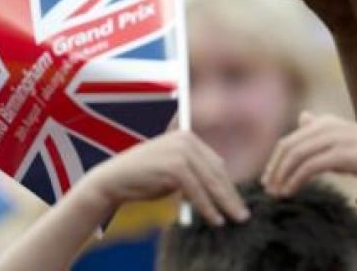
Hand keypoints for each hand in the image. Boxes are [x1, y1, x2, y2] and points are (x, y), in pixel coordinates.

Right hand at [82, 130, 248, 225]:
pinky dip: (207, 207)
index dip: (226, 184)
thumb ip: (195, 171)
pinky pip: (197, 191)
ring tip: (236, 218)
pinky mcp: (175, 167)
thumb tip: (222, 187)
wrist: (113, 180)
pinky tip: (216, 220)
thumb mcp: (173, 169)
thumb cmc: (143, 177)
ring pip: (210, 182)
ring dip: (224, 203)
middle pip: (216, 172)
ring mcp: (181, 151)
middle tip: (242, 213)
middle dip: (230, 195)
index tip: (235, 201)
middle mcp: (187, 139)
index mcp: (188, 136)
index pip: (215, 163)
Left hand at [262, 112, 356, 196]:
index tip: (269, 179)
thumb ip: (321, 131)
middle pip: (288, 146)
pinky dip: (295, 180)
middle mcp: (329, 125)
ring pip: (296, 156)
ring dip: (281, 176)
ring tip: (277, 194)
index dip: (275, 160)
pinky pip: (309, 167)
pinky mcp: (341, 154)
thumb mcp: (344, 139)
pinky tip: (290, 192)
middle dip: (274, 168)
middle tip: (268, 189)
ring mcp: (335, 138)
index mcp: (327, 121)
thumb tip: (302, 117)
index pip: (290, 139)